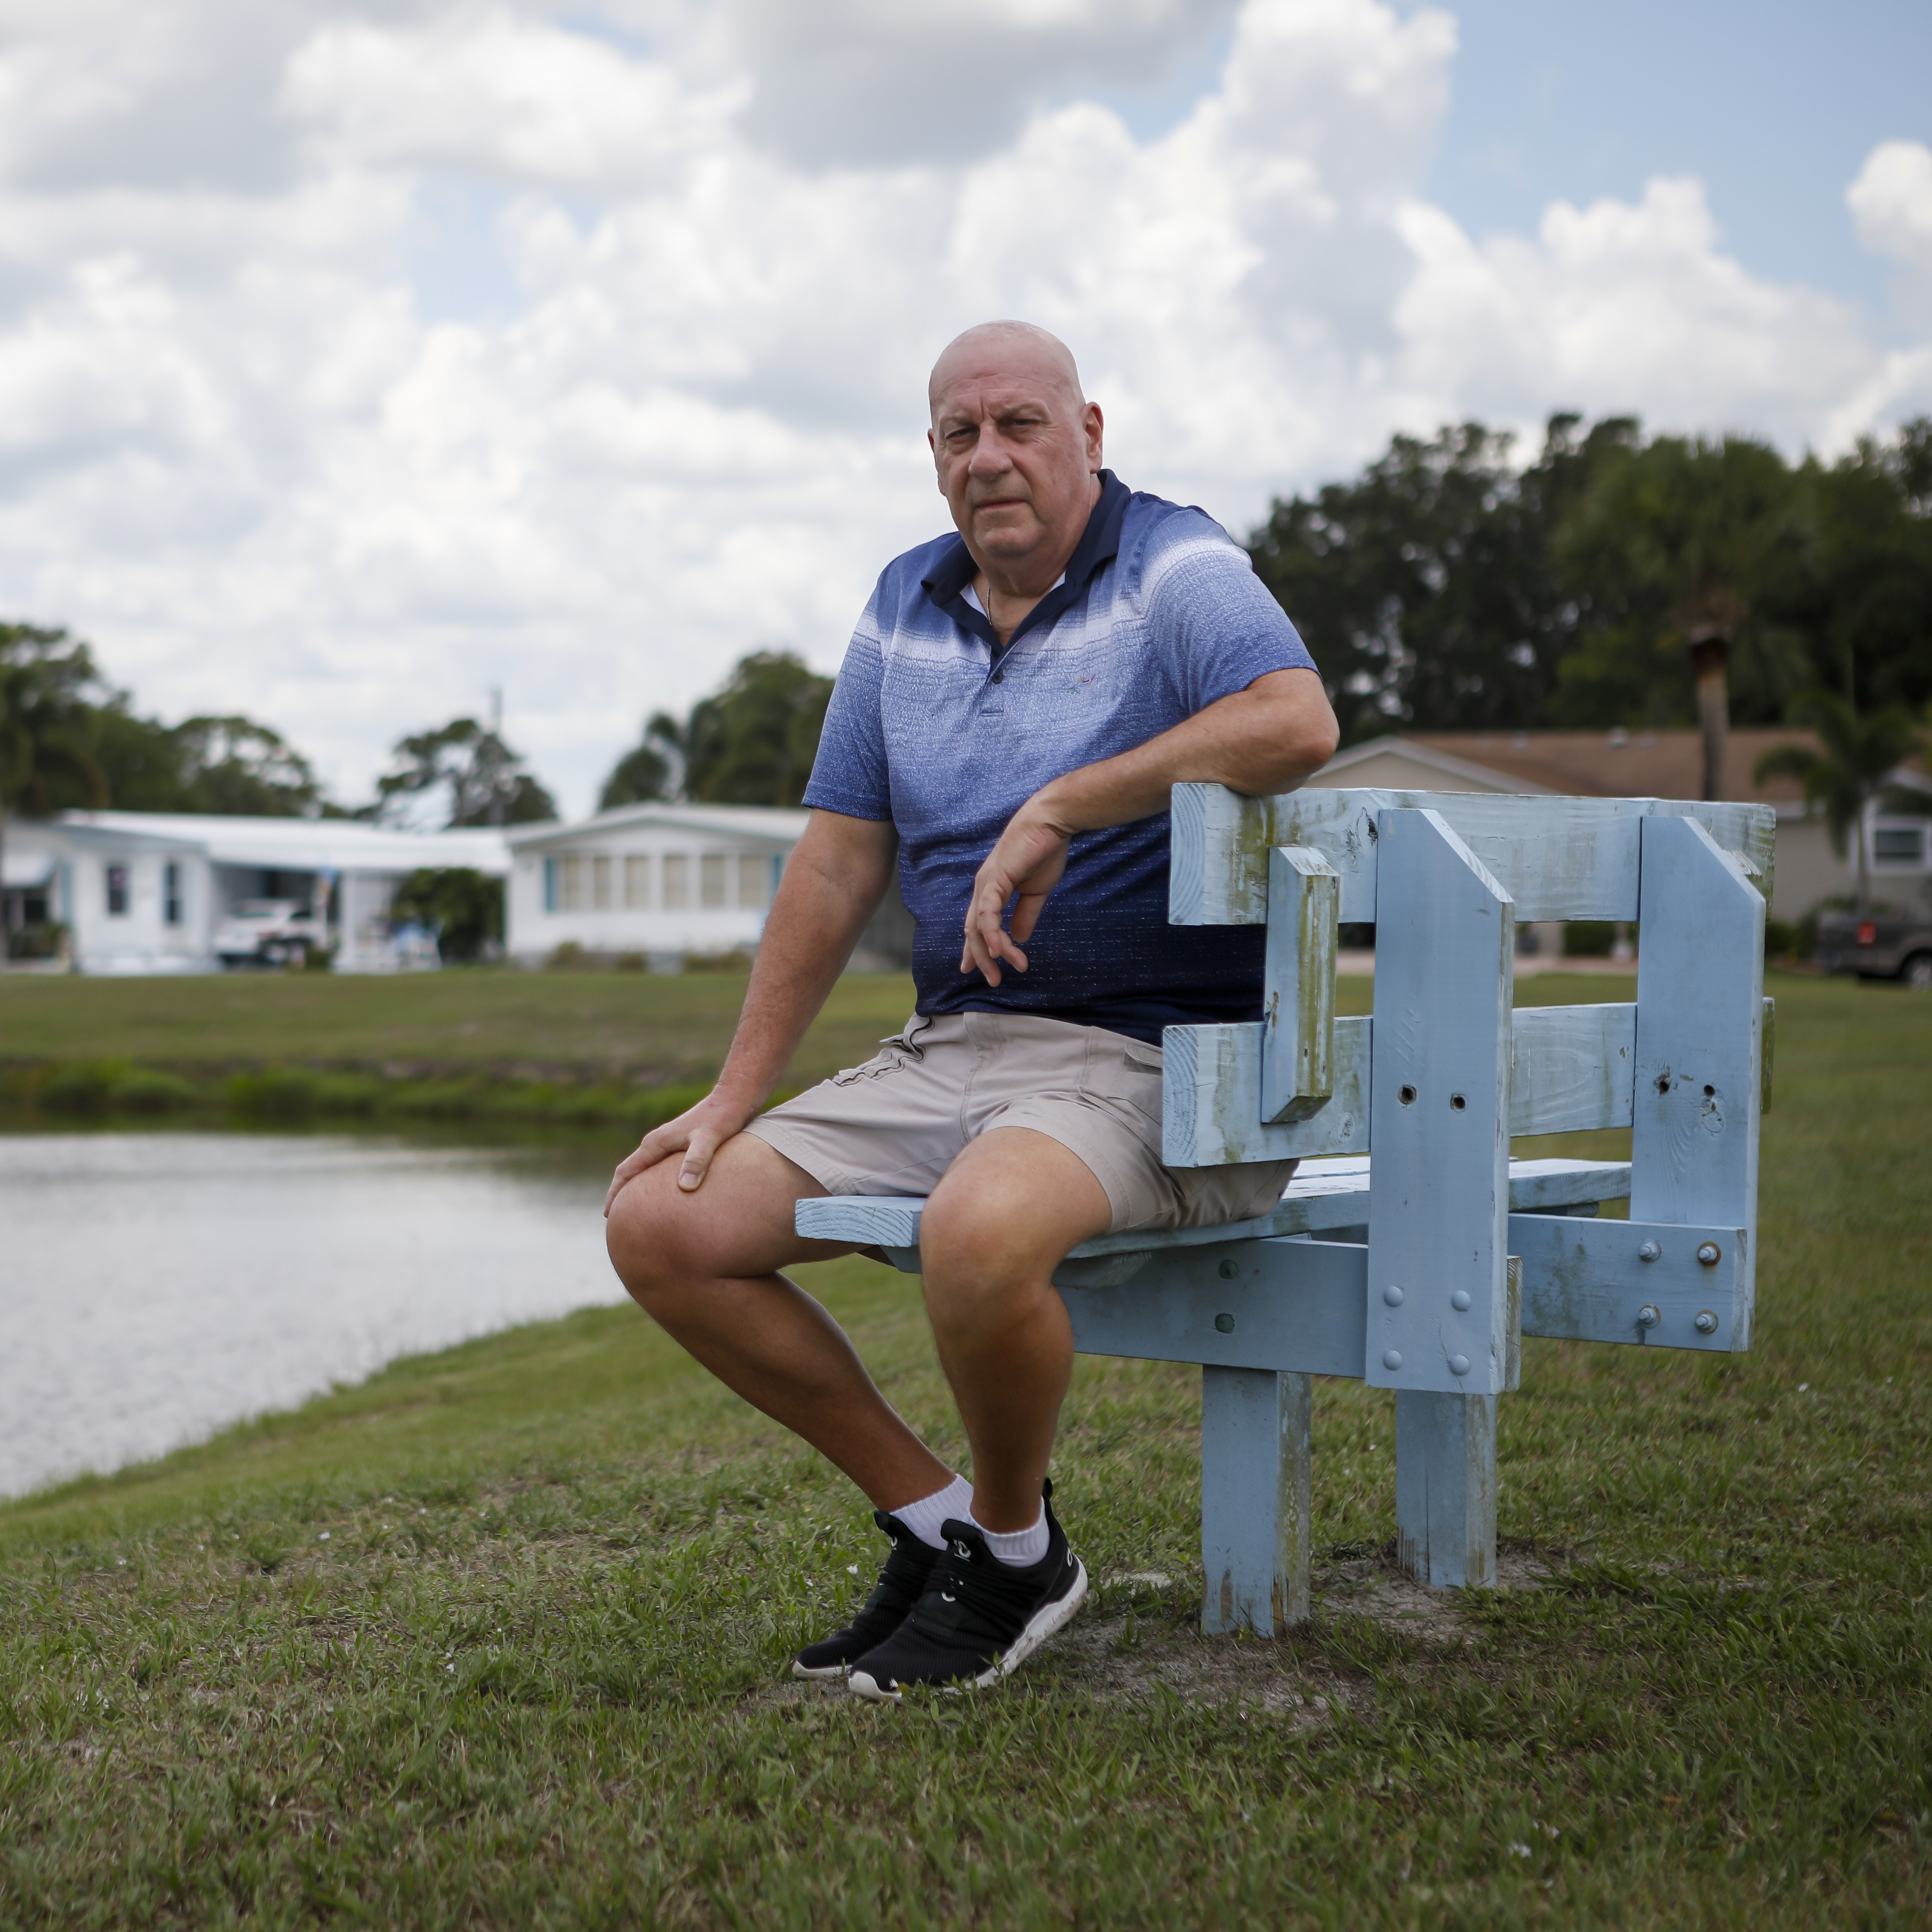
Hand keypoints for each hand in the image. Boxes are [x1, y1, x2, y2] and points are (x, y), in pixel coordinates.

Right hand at [603, 1091, 753, 1212]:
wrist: (733, 1099)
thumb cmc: (722, 1119)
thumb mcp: (709, 1139)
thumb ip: (697, 1161)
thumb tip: (685, 1187)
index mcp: (656, 1143)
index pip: (626, 1172)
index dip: (615, 1194)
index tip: (608, 1215)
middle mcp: (657, 1143)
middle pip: (630, 1172)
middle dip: (621, 1194)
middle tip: (617, 1220)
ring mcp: (668, 1144)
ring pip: (644, 1170)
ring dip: (637, 1189)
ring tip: (635, 1212)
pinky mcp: (680, 1147)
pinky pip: (658, 1169)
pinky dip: (653, 1184)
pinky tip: (663, 1196)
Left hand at [960, 794, 1073, 986]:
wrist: (1052, 823)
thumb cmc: (1045, 850)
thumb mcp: (1036, 892)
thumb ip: (1026, 914)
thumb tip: (1018, 938)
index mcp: (992, 890)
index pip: (978, 924)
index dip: (975, 948)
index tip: (974, 968)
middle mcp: (983, 888)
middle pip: (973, 930)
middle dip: (981, 957)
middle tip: (993, 980)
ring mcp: (986, 884)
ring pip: (980, 927)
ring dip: (992, 952)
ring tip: (1004, 970)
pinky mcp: (995, 879)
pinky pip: (988, 913)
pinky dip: (991, 934)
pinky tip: (999, 951)